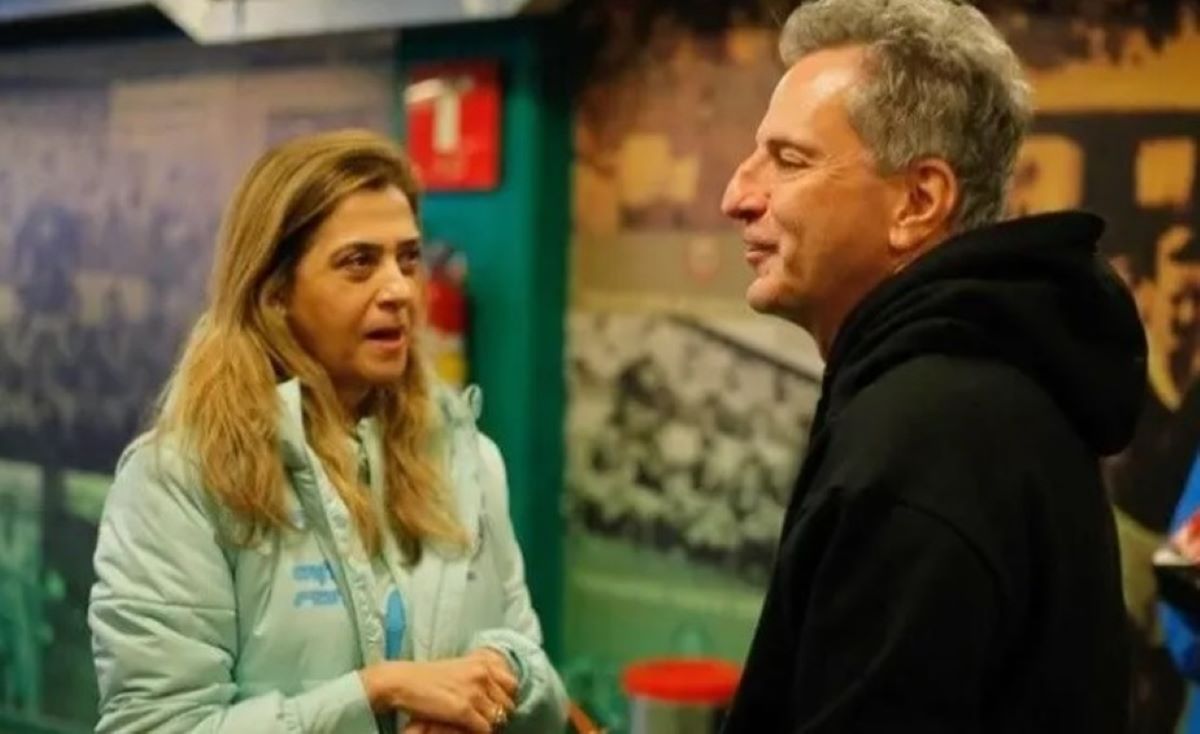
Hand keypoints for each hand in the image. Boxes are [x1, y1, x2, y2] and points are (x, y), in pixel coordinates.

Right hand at [360, 650, 516, 732]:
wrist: (403, 682)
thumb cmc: (428, 677)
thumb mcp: (459, 667)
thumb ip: (479, 675)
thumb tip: (496, 691)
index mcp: (483, 662)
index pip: (512, 684)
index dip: (506, 698)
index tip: (496, 705)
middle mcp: (482, 675)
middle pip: (508, 703)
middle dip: (500, 714)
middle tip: (485, 719)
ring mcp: (474, 692)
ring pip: (498, 718)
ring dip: (490, 725)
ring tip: (476, 725)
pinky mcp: (464, 710)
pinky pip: (485, 729)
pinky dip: (480, 732)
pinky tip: (467, 730)